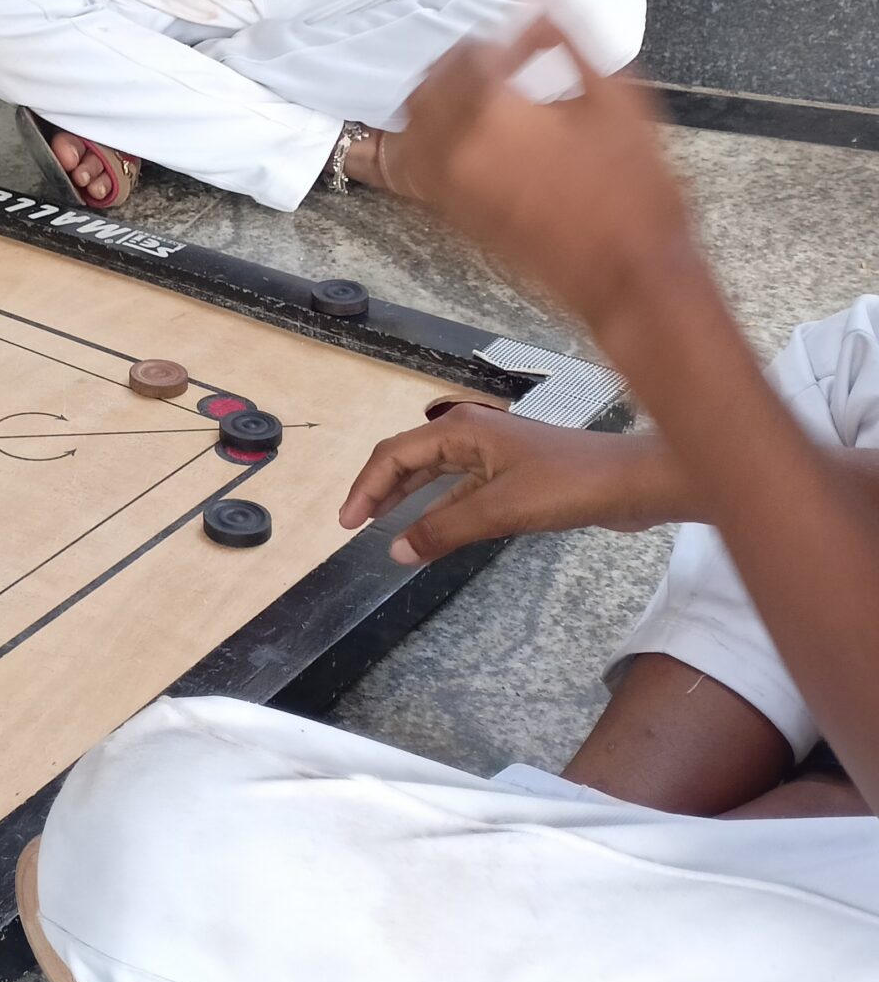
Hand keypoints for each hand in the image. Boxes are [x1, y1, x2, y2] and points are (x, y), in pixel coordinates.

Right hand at [340, 404, 686, 564]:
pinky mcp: (513, 473)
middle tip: (354, 524)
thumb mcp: (500, 509)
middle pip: (409, 459)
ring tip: (382, 525)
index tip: (346, 523)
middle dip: (380, 489)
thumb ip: (444, 530)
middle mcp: (470, 434)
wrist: (635, 483)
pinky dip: (441, 507)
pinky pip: (461, 488)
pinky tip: (431, 528)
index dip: (365, 487)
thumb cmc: (568, 485)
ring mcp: (493, 453)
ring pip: (435, 475)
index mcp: (460, 430)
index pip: (394, 454)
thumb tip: (393, 552)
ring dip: (408, 498)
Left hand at [392, 13, 699, 329]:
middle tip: (500, 52)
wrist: (628, 276)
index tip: (532, 27)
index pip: (473, 51)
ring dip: (438, 96)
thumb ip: (570, 39)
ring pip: (411, 122)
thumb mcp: (617, 101)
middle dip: (462, 60)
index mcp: (491, 111)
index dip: (506, 32)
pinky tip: (467, 129)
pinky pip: (414, 162)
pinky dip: (429, 136)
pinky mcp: (447, 212)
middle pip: (428, 82)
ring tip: (481, 88)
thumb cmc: (635, 192)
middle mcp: (452, 146)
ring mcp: (443, 183)